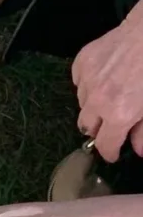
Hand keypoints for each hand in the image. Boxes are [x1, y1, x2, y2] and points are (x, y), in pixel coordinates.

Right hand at [73, 12, 142, 161]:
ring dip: (94, 105)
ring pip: (82, 103)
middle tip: (112, 124)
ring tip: (111, 96)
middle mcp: (96, 100)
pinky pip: (79, 82)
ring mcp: (86, 80)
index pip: (104, 144)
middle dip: (99, 129)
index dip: (109, 153)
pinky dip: (89, 85)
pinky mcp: (81, 62)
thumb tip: (137, 149)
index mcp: (118, 114)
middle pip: (86, 126)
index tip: (113, 154)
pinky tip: (105, 78)